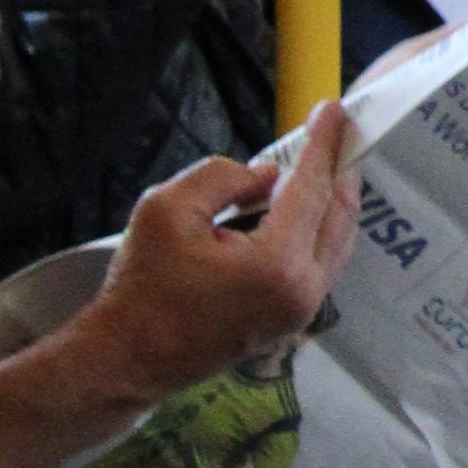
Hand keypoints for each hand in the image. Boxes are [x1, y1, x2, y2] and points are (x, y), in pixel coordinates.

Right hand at [81, 114, 360, 405]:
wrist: (129, 358)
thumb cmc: (142, 284)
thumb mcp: (167, 209)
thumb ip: (223, 177)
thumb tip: (269, 175)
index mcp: (277, 263)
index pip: (312, 188)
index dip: (322, 144)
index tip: (333, 109)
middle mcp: (303, 290)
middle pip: (338, 215)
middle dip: (339, 168)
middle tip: (338, 131)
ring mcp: (302, 311)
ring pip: (337, 241)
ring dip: (333, 199)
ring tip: (324, 163)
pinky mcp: (292, 320)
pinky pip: (323, 262)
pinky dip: (321, 228)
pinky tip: (305, 206)